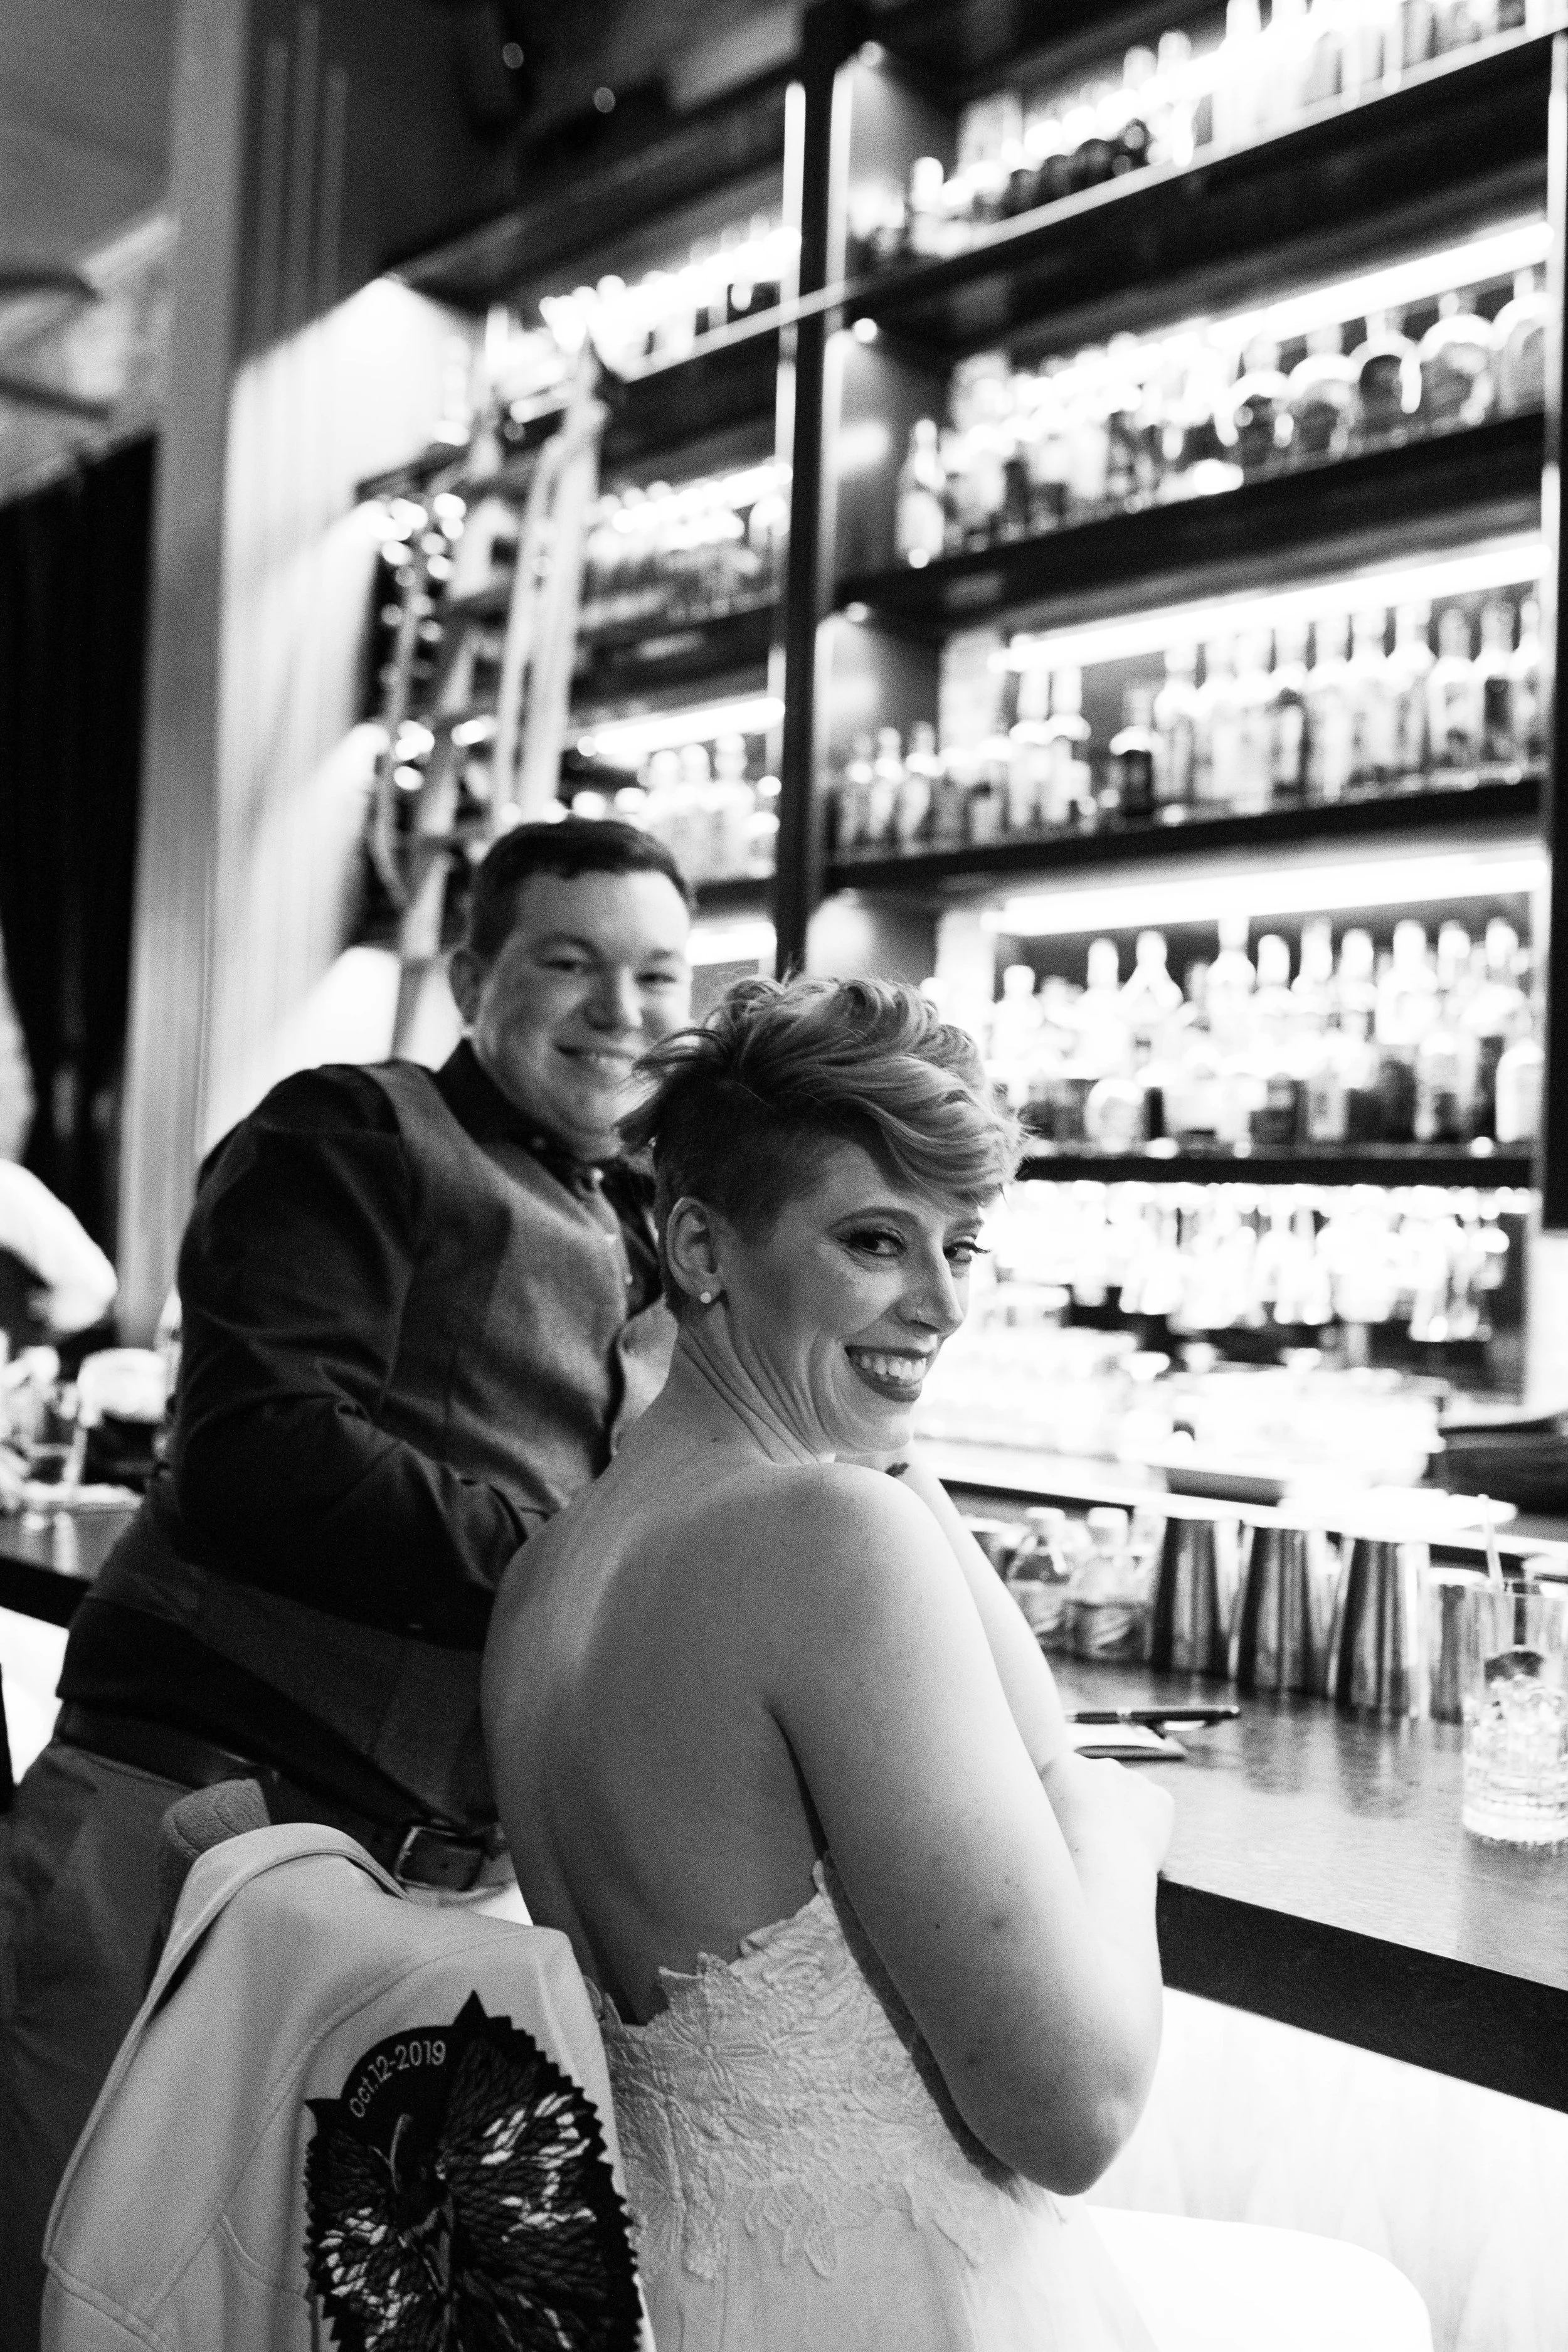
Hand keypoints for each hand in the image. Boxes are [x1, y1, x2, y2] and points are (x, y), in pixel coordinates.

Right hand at [1041, 1752, 1174, 1874]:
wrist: (1102, 1870)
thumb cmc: (1060, 1853)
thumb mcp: (1037, 1824)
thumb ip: (1045, 1807)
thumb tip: (1052, 1812)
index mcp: (1064, 1764)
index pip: (1065, 1779)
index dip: (1066, 1805)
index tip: (1066, 1829)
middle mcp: (1101, 1763)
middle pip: (1098, 1782)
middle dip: (1096, 1803)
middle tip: (1091, 1838)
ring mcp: (1135, 1779)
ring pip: (1127, 1794)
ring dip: (1123, 1811)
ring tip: (1113, 1848)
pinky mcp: (1161, 1799)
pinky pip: (1154, 1809)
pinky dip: (1149, 1825)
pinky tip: (1135, 1847)